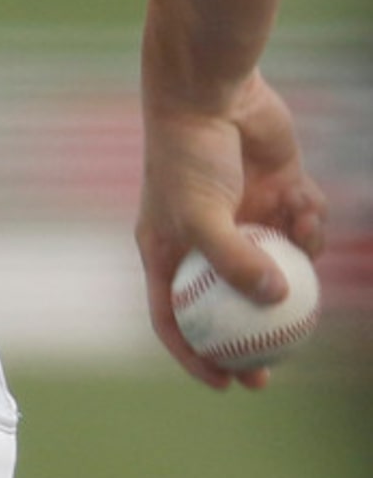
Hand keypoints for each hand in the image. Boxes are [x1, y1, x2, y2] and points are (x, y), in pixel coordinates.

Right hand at [135, 70, 326, 388]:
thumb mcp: (201, 216)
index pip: (172, 315)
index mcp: (167, 248)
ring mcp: (241, 216)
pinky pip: (301, 226)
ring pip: (278, 263)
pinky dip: (310, 223)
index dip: (195, 354)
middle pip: (228, 303)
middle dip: (253, 337)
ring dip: (296, 258)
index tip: (227, 383)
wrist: (210, 94)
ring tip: (299, 234)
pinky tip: (304, 204)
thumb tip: (276, 300)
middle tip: (275, 368)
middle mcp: (203, 237)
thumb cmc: (188, 156)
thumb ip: (235, 262)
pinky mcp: (274, 193)